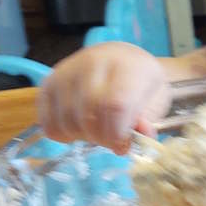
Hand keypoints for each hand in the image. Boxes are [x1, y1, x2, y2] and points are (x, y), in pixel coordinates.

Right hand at [38, 42, 170, 153]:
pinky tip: (79, 129)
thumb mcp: (157, 98)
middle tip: (113, 141)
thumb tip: (143, 135)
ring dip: (83, 137)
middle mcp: (93, 62)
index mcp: (127, 65)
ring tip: (98, 131)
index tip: (123, 146)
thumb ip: (150, 118)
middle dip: (102, 139)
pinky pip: (47, 122)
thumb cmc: (141, 83)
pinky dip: (62, 134)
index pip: (115, 105)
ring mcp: (67, 72)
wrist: (122, 60)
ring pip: (67, 121)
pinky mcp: (48, 83)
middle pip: (89, 115)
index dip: (117, 134)